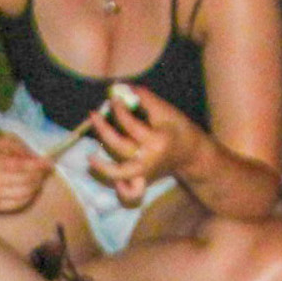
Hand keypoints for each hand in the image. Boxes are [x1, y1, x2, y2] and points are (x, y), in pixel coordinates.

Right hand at [0, 132, 53, 213]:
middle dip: (38, 175)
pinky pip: (18, 205)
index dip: (36, 165)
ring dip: (36, 186)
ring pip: (24, 195)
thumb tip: (41, 161)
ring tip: (39, 177)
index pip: (19, 166)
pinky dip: (29, 197)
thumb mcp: (5, 141)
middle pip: (24, 181)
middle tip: (46, 170)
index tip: (48, 163)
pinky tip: (31, 188)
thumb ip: (22, 149)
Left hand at [89, 82, 204, 203]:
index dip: (119, 109)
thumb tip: (124, 88)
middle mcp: (150, 159)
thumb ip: (146, 100)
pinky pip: (131, 192)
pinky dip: (121, 189)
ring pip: (120, 173)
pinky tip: (113, 177)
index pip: (131, 124)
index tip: (113, 98)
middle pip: (120, 147)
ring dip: (103, 167)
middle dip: (103, 130)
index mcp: (157, 140)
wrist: (192, 155)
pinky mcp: (143, 180)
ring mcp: (145, 172)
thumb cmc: (179, 130)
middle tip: (93, 115)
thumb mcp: (167, 112)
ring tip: (90, 158)